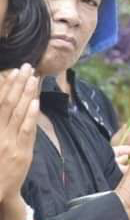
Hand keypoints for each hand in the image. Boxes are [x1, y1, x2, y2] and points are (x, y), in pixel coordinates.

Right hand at [0, 64, 39, 204]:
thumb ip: (2, 120)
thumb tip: (7, 100)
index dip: (5, 86)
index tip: (13, 72)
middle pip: (8, 103)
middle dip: (18, 84)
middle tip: (27, 67)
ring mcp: (9, 142)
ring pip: (19, 113)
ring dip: (27, 94)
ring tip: (33, 78)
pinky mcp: (21, 152)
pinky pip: (27, 130)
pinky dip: (32, 115)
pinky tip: (36, 102)